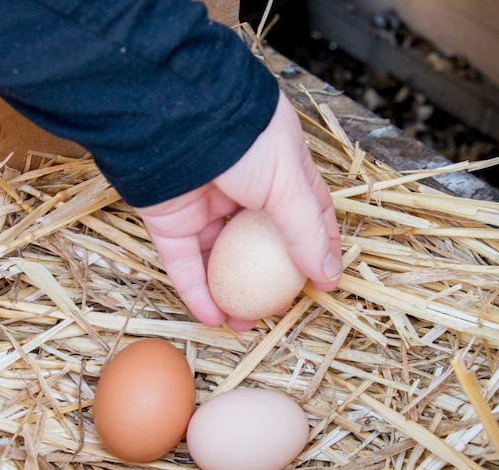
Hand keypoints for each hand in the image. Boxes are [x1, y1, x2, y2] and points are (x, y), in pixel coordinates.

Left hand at [135, 92, 341, 329]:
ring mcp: (204, 203)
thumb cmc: (244, 141)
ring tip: (244, 323)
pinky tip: (213, 317)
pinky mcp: (169, 219)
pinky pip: (182, 262)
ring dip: (232, 293)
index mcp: (278, 169)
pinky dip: (196, 292)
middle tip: (277, 308)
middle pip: (259, 243)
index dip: (317, 248)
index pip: (306, 213)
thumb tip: (329, 273)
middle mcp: (241, 187)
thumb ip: (307, 231)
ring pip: (219, 258)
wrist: (177, 118)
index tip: (324, 281)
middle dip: (269, 279)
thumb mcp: (288, 184)